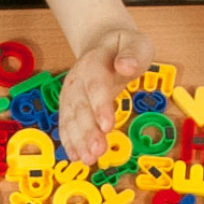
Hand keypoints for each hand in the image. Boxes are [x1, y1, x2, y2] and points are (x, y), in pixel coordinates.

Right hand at [54, 26, 153, 164]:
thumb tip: (126, 66)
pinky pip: (66, 125)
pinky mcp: (69, 106)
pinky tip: (76, 157)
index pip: (96, 84)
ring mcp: (71, 93)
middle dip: (89, 131)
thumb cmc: (123, 47)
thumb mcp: (136, 42)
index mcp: (95, 61)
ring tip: (89, 160)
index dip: (100, 105)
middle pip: (81, 106)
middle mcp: (78, 79)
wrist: (103, 46)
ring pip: (71, 119)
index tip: (107, 126)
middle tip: (98, 151)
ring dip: (78, 141)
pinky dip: (70, 142)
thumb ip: (133, 53)